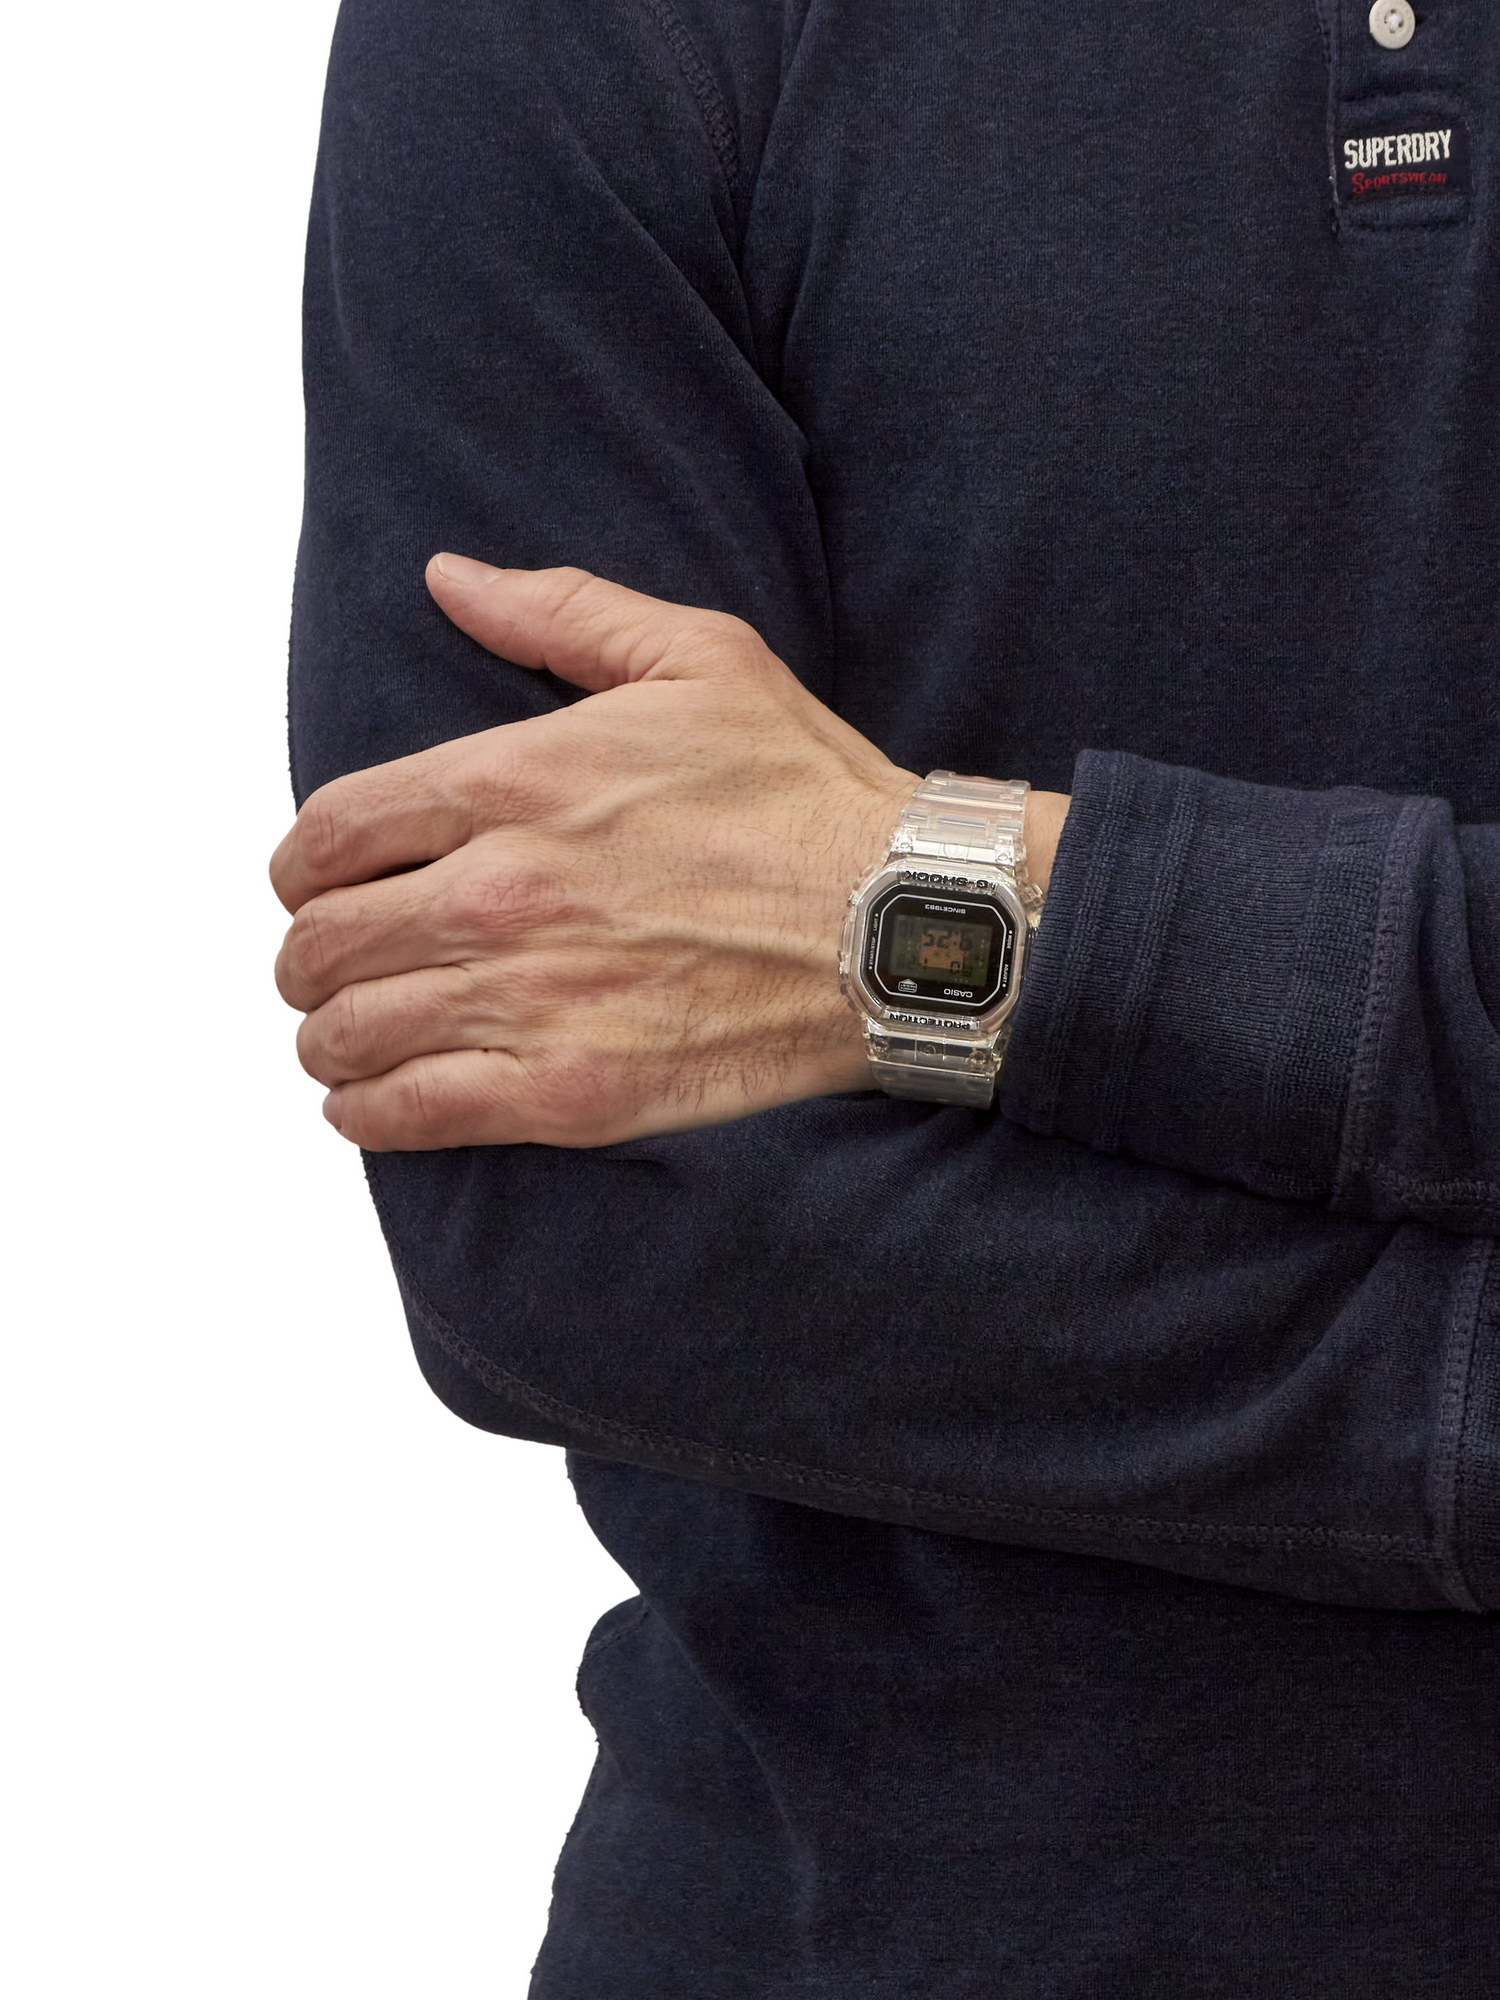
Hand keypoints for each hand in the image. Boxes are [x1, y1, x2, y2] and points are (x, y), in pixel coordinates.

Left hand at [271, 558, 1068, 1149]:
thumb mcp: (700, 658)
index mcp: (517, 781)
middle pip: (324, 940)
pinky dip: (367, 1113)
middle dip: (306, 957)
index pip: (334, 829)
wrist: (904, 923)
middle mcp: (504, 891)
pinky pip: (413, 1113)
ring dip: (327, 1038)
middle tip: (326, 968)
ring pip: (351, 1031)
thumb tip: (450, 578)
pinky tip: (366, 1103)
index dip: (299, 866)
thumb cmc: (809, 793)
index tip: (310, 884)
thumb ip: (562, 611)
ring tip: (341, 1039)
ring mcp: (534, 997)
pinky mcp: (572, 1092)